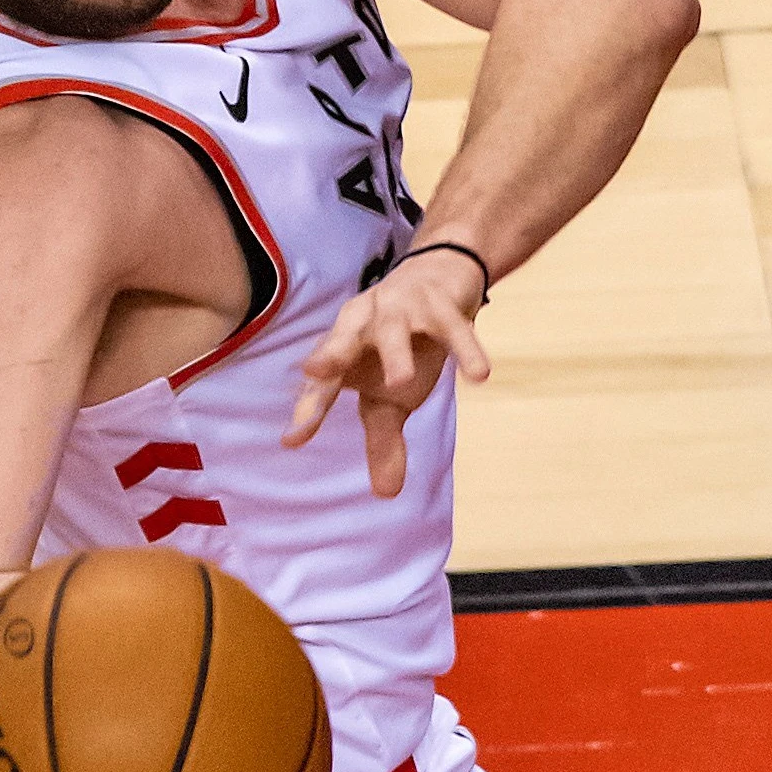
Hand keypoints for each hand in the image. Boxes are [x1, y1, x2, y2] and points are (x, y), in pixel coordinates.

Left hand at [282, 248, 491, 496]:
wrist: (440, 275)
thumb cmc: (402, 343)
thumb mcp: (391, 394)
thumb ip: (384, 441)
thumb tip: (386, 495)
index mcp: (344, 345)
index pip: (323, 381)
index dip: (308, 408)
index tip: (292, 440)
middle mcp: (365, 324)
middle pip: (342, 338)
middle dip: (330, 354)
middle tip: (316, 373)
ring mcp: (402, 310)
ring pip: (395, 329)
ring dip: (396, 353)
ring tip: (401, 384)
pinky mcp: (442, 305)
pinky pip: (455, 328)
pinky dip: (467, 349)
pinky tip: (478, 376)